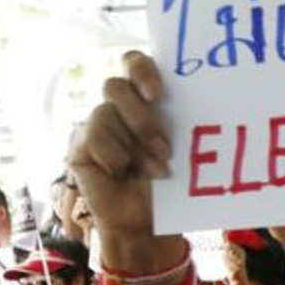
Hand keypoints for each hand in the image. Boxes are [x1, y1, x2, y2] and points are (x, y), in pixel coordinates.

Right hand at [67, 51, 170, 238]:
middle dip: (139, 116)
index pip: (134, 63)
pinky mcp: (80, 145)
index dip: (142, 71)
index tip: (157, 94)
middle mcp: (118, 105)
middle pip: (115, 86)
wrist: (146, 221)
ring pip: (105, 113)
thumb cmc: (169, 182)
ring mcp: (97, 123)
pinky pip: (93, 137)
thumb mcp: (180, 149)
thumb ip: (179, 123)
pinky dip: (114, 157)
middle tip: (162, 145)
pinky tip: (123, 173)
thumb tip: (204, 104)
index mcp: (144, 96)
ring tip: (155, 171)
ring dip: (134, 145)